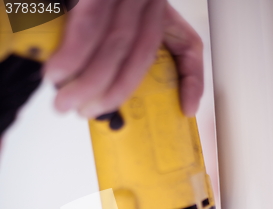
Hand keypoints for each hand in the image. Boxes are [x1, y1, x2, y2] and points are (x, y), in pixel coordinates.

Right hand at [44, 0, 202, 116]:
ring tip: (66, 101)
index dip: (192, 80)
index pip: (188, 46)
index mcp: (158, 7)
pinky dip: (73, 53)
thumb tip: (183, 102)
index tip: (186, 108)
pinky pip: (88, 23)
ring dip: (89, 81)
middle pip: (138, 52)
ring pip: (113, 43)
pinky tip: (59, 72)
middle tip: (87, 111)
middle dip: (113, 91)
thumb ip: (152, 50)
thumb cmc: (108, 0)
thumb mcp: (140, 15)